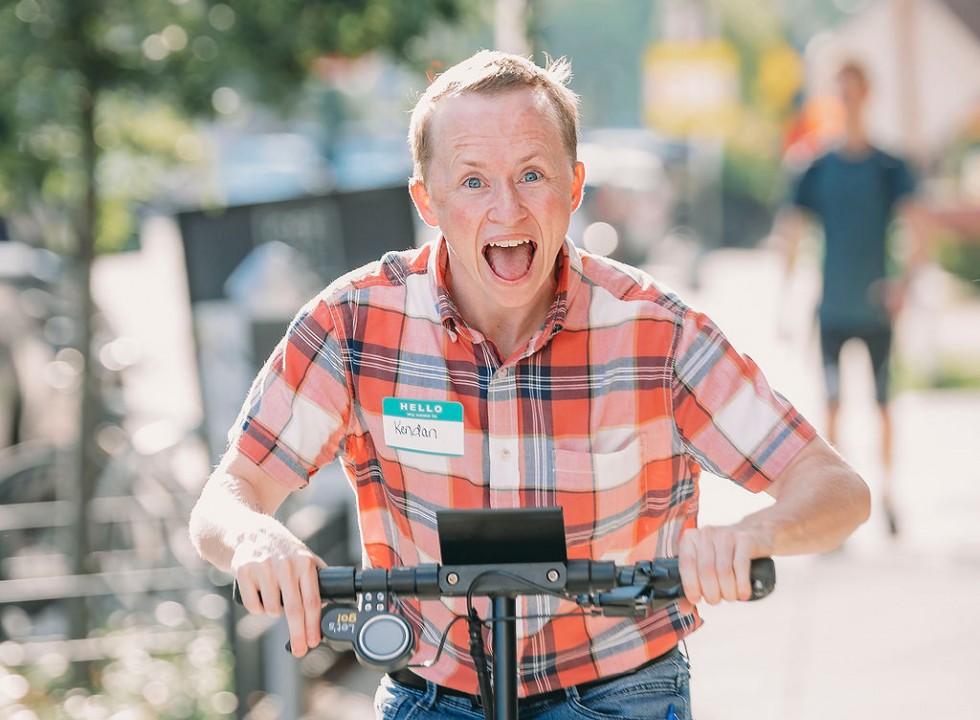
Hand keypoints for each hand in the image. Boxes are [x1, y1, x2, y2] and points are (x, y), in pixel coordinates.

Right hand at [231, 527, 325, 656]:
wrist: (252, 533)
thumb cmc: (283, 551)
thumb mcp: (305, 557)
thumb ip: (318, 576)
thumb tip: (335, 601)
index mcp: (304, 563)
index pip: (312, 600)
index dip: (313, 624)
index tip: (313, 642)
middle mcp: (285, 565)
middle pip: (294, 609)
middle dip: (298, 634)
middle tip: (300, 650)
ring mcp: (264, 568)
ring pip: (272, 609)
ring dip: (274, 612)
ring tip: (275, 599)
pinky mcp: (244, 571)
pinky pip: (253, 605)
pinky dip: (257, 608)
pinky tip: (260, 595)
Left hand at [677, 524, 771, 604]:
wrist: (754, 534)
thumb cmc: (724, 554)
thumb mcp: (705, 564)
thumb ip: (693, 585)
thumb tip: (685, 608)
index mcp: (691, 539)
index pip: (686, 565)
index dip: (690, 586)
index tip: (696, 599)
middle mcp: (706, 534)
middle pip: (706, 571)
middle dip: (711, 593)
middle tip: (716, 599)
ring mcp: (726, 535)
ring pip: (723, 571)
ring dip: (727, 592)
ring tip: (729, 596)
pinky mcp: (745, 540)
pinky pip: (741, 567)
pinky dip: (741, 585)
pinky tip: (742, 593)